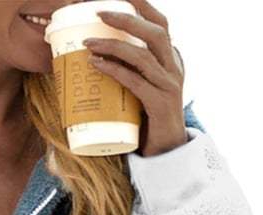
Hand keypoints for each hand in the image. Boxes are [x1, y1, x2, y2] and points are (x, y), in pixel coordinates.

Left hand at [81, 0, 186, 156]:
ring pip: (142, 56)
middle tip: (99, 12)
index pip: (161, 23)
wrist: (166, 152)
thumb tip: (94, 54)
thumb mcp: (142, 86)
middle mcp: (174, 68)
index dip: (142, 6)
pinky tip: (97, 65)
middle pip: (155, 32)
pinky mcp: (160, 104)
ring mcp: (169, 86)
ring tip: (88, 42)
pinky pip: (135, 81)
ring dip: (113, 45)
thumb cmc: (148, 118)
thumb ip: (130, 69)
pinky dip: (114, 70)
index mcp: (172, 59)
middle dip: (127, 18)